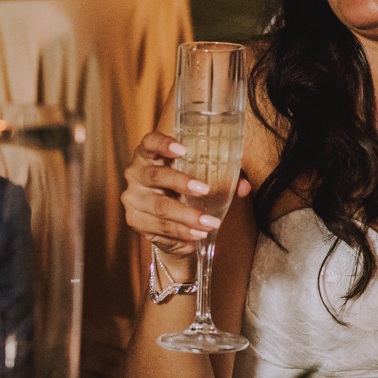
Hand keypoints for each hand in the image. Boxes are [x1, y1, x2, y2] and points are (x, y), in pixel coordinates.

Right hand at [122, 130, 250, 254]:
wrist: (167, 224)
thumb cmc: (183, 191)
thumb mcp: (200, 180)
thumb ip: (223, 179)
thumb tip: (244, 186)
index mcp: (149, 155)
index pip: (149, 142)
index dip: (163, 144)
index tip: (182, 150)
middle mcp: (136, 173)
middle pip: (156, 176)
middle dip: (181, 182)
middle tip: (204, 190)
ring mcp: (133, 198)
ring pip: (160, 207)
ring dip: (187, 216)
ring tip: (210, 222)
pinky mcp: (135, 220)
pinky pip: (160, 227)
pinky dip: (181, 232)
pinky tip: (197, 235)